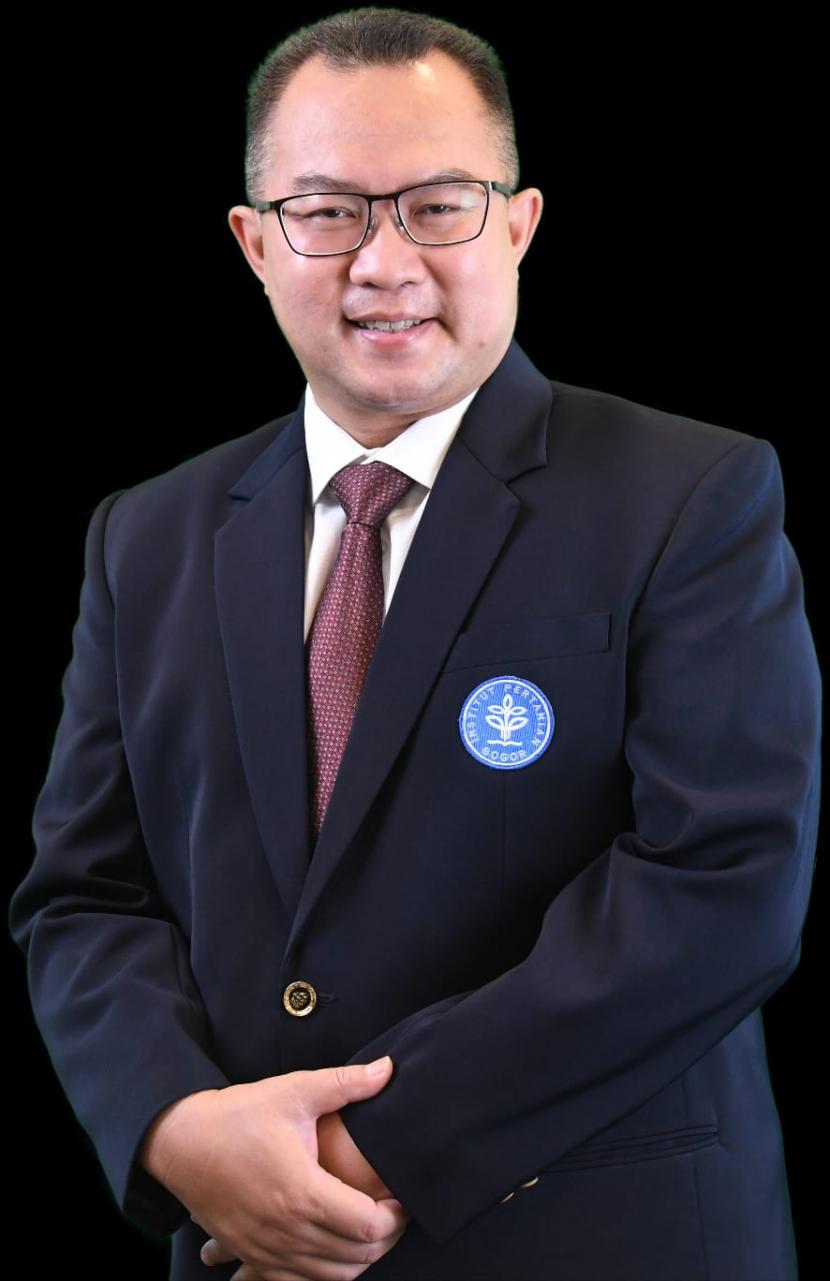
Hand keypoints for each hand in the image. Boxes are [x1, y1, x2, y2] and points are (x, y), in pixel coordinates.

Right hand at [142, 1056, 409, 1280]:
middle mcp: (285, 1231)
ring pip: (330, 1276)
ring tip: (369, 1228)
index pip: (368, 1226)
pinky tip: (331, 1252)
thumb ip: (345, 1083)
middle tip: (394, 1212)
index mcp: (302, 1193)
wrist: (180, 1140)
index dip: (396, 1216)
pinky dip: (322, 1274)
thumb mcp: (294, 1091)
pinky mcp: (250, 1255)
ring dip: (358, 1259)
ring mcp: (265, 1249)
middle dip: (385, 1238)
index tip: (402, 1197)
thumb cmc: (238, 1115)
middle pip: (355, 1257)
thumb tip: (388, 1068)